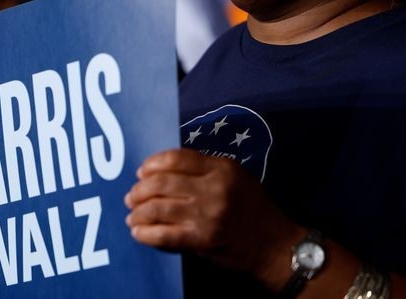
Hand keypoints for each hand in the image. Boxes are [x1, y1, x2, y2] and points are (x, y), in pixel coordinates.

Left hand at [124, 149, 299, 288]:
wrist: (274, 246)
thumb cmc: (253, 209)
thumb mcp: (236, 178)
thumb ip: (205, 169)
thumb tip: (164, 169)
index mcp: (221, 169)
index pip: (176, 158)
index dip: (152, 163)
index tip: (142, 172)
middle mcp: (213, 189)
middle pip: (162, 182)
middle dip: (140, 190)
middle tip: (131, 196)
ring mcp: (207, 215)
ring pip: (158, 208)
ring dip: (138, 212)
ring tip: (132, 216)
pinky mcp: (202, 240)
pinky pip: (164, 235)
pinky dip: (145, 234)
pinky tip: (139, 233)